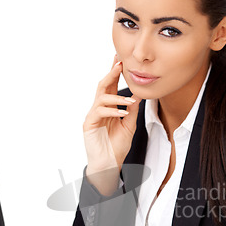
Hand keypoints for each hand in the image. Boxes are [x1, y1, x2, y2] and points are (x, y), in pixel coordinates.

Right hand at [83, 56, 141, 188]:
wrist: (109, 164)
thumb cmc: (117, 146)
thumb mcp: (129, 126)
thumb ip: (131, 110)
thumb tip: (137, 95)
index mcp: (108, 107)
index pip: (111, 86)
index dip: (115, 73)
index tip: (121, 60)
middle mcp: (99, 108)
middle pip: (103, 86)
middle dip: (111, 74)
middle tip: (120, 64)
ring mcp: (93, 115)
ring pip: (101, 97)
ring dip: (117, 97)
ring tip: (129, 100)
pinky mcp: (89, 124)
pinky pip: (100, 112)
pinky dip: (113, 111)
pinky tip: (122, 113)